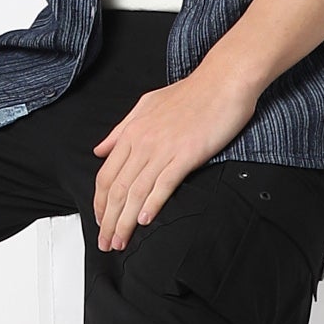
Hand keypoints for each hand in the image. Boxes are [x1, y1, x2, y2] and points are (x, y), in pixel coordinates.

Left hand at [91, 68, 260, 251]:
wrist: (223, 80)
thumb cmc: (190, 93)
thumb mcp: (146, 106)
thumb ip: (121, 131)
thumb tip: (100, 150)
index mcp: (131, 132)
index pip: (106, 175)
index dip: (100, 203)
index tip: (100, 221)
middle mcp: (142, 142)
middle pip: (117, 189)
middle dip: (108, 221)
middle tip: (106, 243)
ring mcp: (164, 149)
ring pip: (136, 192)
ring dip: (125, 221)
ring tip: (121, 242)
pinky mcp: (186, 154)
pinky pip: (164, 183)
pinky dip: (152, 204)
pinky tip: (145, 221)